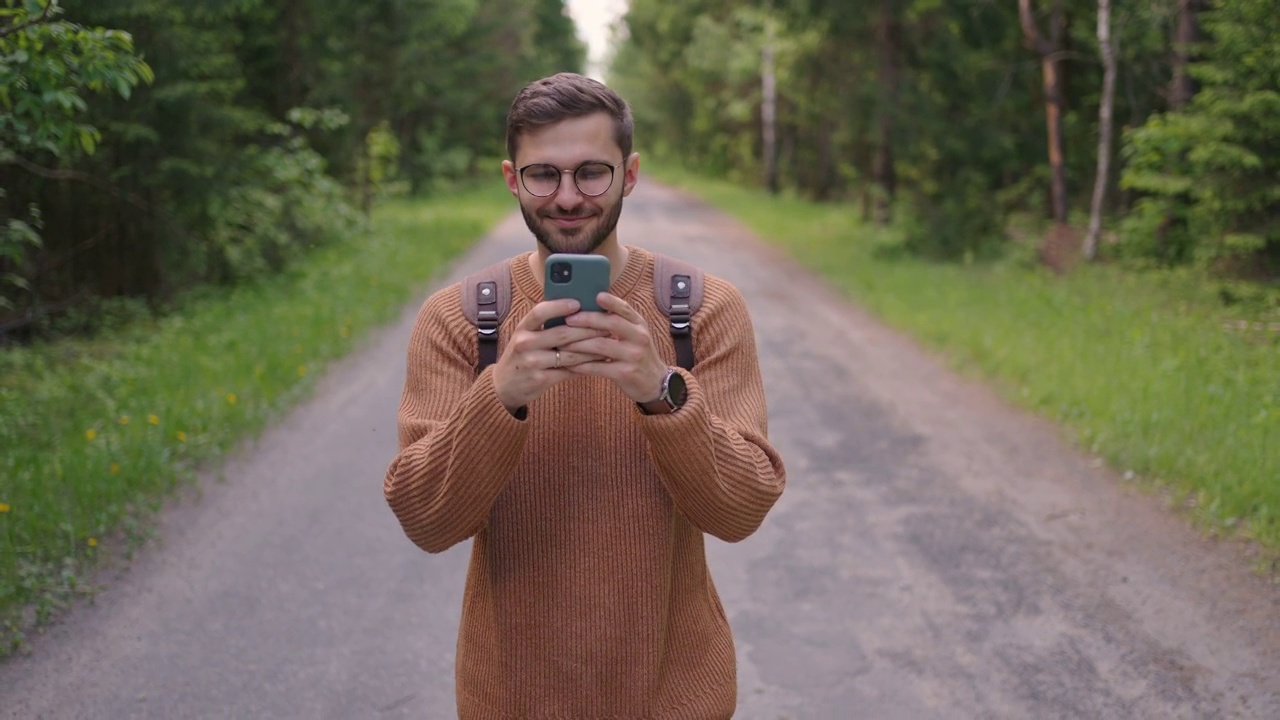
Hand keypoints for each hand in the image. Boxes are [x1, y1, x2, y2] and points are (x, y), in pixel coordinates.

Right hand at [492, 299, 609, 412]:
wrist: (504, 386)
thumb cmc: (521, 356)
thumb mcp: (526, 337)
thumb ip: (544, 326)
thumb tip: (576, 310)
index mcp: (522, 328)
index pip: (540, 312)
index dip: (559, 306)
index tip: (578, 302)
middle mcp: (525, 344)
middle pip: (562, 333)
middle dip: (587, 329)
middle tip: (606, 324)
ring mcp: (532, 363)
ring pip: (569, 354)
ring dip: (592, 348)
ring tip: (607, 342)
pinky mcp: (541, 379)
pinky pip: (569, 371)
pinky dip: (586, 365)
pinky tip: (598, 361)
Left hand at [560, 293, 667, 403]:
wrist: (656, 383)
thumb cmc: (638, 356)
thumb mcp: (635, 335)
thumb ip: (619, 322)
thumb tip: (591, 308)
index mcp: (639, 325)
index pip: (625, 308)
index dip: (610, 301)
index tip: (596, 295)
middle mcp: (639, 337)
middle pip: (611, 323)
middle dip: (587, 320)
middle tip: (568, 319)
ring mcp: (633, 356)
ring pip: (600, 345)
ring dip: (578, 344)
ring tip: (561, 343)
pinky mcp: (625, 373)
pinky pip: (598, 367)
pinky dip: (581, 366)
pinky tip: (568, 365)